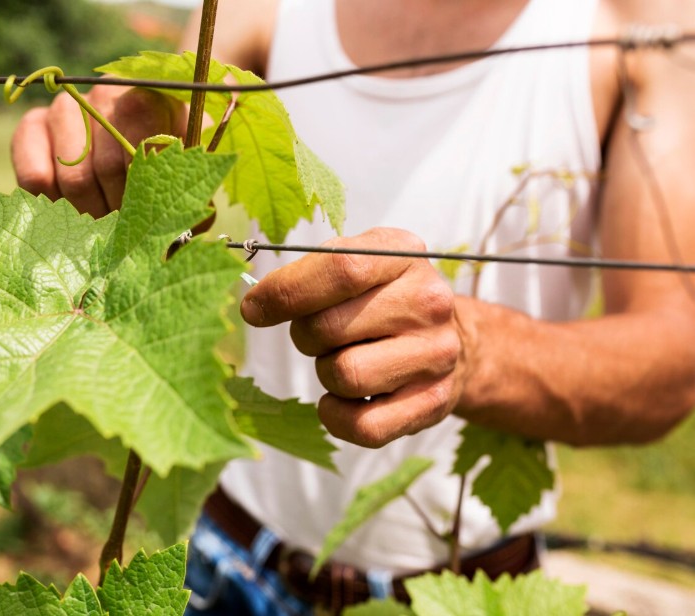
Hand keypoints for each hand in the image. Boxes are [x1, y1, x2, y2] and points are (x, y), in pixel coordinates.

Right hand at [11, 85, 185, 217]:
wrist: (130, 137)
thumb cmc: (168, 161)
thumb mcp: (189, 172)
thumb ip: (193, 194)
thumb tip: (187, 227)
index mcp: (151, 96)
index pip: (141, 144)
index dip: (143, 189)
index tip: (148, 216)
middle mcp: (106, 92)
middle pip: (107, 168)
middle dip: (119, 211)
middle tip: (126, 230)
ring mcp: (66, 107)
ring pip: (73, 177)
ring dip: (90, 214)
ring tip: (103, 226)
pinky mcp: (32, 126)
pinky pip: (35, 177)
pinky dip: (54, 207)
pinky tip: (71, 213)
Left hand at [240, 228, 465, 446]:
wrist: (455, 340)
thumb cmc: (384, 299)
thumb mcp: (357, 264)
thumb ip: (309, 274)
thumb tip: (255, 306)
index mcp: (402, 254)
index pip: (339, 269)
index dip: (285, 292)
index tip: (253, 309)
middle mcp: (428, 301)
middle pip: (329, 327)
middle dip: (305, 336)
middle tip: (319, 336)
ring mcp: (435, 354)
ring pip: (344, 376)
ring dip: (326, 373)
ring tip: (344, 359)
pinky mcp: (433, 402)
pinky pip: (363, 426)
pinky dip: (338, 416)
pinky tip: (344, 399)